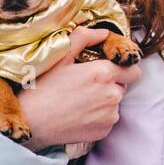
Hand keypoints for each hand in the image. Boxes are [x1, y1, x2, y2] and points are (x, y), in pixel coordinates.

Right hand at [17, 26, 140, 152]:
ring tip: (80, 100)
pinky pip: (108, 119)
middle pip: (124, 86)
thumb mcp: (60, 56)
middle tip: (88, 85)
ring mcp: (109, 115)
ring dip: (105, 100)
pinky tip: (79, 114)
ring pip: (116, 103)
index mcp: (104, 73)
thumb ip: (84, 38)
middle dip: (112, 83)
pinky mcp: (104, 131)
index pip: (133, 69)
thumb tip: (103, 33)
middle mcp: (112, 95)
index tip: (109, 70)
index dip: (122, 68)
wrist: (30, 123)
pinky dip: (98, 117)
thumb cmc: (43, 88)